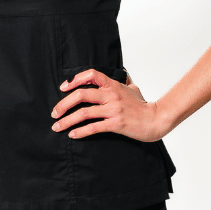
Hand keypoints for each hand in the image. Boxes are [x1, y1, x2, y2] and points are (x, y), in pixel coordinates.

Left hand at [50, 68, 165, 141]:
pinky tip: (73, 135)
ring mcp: (114, 110)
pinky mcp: (116, 124)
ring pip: (84, 113)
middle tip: (54, 113)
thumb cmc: (143, 105)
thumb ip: (123, 82)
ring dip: (67, 121)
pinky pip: (94, 127)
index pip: (91, 75)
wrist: (156, 119)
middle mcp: (111, 95)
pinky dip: (80, 131)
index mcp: (113, 85)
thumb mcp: (133, 88)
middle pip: (81, 95)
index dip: (75, 80)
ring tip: (58, 127)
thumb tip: (121, 74)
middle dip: (63, 104)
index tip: (63, 88)